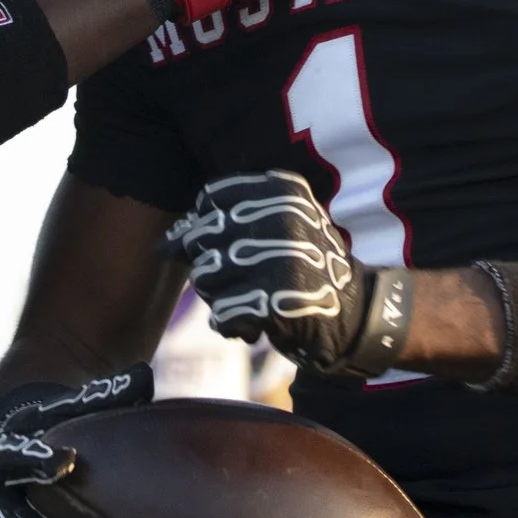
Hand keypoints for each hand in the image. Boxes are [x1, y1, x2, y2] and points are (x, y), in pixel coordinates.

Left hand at [166, 170, 412, 378]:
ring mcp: (280, 258)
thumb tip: (161, 245)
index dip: (207, 229)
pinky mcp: (276, 301)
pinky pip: (221, 314)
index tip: (229, 248)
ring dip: (220, 299)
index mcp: (282, 191)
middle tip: (242, 282)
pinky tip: (254, 326)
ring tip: (250, 302)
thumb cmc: (303, 270)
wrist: (356, 317)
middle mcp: (282, 217)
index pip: (210, 200)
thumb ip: (221, 228)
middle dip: (211, 268)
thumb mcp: (274, 231)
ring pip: (205, 277)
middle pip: (201, 239)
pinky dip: (231, 326)